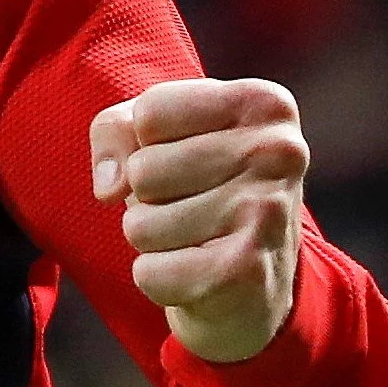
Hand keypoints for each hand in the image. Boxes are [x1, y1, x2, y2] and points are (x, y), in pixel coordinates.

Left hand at [90, 77, 309, 364]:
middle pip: (142, 171)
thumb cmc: (199, 189)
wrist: (255, 282)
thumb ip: (116, 130)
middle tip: (192, 206)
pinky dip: (158, 279)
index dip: (147, 142)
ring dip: (153, 239)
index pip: (149, 112)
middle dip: (148, 197)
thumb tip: (109, 187)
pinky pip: (149, 273)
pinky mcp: (246, 271)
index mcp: (264, 104)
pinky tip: (198, 272)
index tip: (187, 157)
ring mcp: (267, 211)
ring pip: (140, 226)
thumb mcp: (159, 136)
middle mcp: (278, 152)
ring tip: (196, 238)